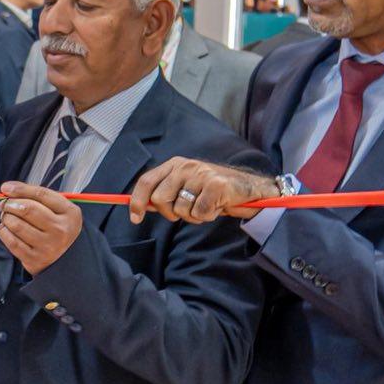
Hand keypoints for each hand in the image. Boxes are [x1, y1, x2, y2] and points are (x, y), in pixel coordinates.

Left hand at [0, 182, 84, 275]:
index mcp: (70, 213)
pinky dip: (4, 231)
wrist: (65, 258)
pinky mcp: (34, 259)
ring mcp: (48, 246)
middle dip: (10, 203)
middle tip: (5, 204)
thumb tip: (8, 188)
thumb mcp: (57, 209)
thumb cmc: (57, 227)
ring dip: (6, 217)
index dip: (20, 189)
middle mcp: (61, 230)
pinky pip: (11, 241)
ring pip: (17, 225)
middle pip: (27, 209)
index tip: (6, 188)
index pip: (41, 194)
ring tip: (7, 216)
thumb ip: (37, 196)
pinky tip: (7, 229)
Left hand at [128, 158, 279, 224]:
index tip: (135, 218)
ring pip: (180, 209)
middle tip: (188, 211)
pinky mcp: (216, 185)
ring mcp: (201, 174)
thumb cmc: (212, 191)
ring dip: (192, 216)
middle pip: (159, 200)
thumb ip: (164, 192)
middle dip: (171, 213)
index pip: (146, 182)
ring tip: (205, 206)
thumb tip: (140, 206)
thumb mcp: (185, 186)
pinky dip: (207, 216)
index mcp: (174, 165)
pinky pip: (199, 213)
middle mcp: (185, 166)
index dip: (137, 202)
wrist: (248, 189)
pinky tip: (216, 207)